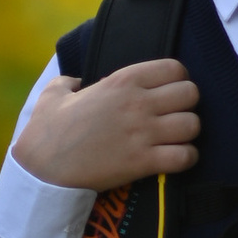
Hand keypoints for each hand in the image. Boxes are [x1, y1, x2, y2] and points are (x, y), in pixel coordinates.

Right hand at [12, 59, 199, 191]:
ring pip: (193, 125)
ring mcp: (143, 133)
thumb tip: (77, 81)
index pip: (175, 68)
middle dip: (186, 105)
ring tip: (175, 139)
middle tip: (173, 116)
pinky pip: (185, 156)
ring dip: (188, 133)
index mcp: (122, 81)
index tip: (168, 92)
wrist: (44, 168)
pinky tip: (175, 159)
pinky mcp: (144, 162)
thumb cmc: (48, 130)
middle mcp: (138, 103)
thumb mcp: (54, 93)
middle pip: (191, 94)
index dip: (177, 80)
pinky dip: (186, 159)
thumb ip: (70, 81)